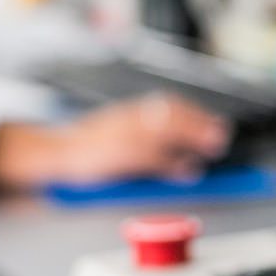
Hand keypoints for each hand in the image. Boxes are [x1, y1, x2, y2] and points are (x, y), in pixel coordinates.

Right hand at [0, 94, 230, 189]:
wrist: (54, 153)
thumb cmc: (86, 148)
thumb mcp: (116, 134)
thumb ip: (145, 138)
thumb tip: (178, 152)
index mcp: (128, 113)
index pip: (167, 106)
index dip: (193, 114)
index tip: (213, 122)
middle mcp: (127, 120)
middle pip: (172, 115)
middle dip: (199, 123)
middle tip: (221, 134)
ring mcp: (123, 137)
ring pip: (165, 131)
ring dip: (192, 137)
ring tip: (213, 145)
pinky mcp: (117, 157)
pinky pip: (151, 158)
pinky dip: (173, 164)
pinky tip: (189, 170)